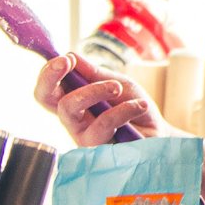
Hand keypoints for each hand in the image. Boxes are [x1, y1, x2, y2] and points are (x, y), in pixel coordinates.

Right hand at [31, 54, 173, 146]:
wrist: (158, 132)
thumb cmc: (133, 106)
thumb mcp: (117, 82)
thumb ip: (94, 73)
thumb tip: (70, 55)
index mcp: (74, 100)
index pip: (47, 89)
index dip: (47, 73)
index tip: (65, 58)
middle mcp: (72, 118)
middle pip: (45, 99)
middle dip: (54, 76)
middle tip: (70, 62)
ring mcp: (81, 135)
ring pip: (70, 108)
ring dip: (95, 90)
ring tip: (118, 87)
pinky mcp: (96, 148)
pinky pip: (103, 124)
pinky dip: (124, 109)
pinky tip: (139, 106)